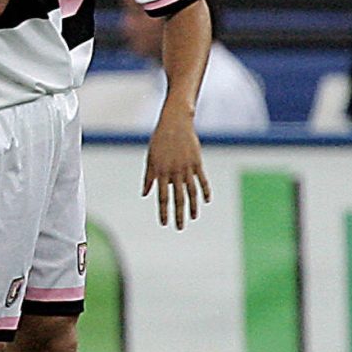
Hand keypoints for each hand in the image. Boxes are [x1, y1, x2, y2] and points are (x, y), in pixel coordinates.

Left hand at [142, 113, 210, 228]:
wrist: (175, 123)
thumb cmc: (159, 141)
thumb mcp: (150, 158)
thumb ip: (149, 177)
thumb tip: (144, 194)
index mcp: (161, 171)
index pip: (162, 196)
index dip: (163, 211)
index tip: (164, 223)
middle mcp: (174, 172)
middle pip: (178, 197)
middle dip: (178, 214)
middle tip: (179, 228)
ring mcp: (187, 167)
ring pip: (191, 191)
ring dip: (192, 206)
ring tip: (193, 218)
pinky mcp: (196, 162)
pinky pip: (202, 179)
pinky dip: (205, 190)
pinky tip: (206, 201)